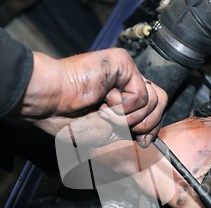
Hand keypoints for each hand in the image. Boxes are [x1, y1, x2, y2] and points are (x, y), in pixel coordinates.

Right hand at [18, 49, 166, 146]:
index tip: (140, 141)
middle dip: (144, 124)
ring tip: (104, 112)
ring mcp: (126, 71)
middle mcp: (127, 82)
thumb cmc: (68, 120)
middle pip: (161, 102)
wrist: (49, 103)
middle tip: (116, 124)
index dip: (151, 127)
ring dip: (128, 117)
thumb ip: (131, 133)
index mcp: (123, 96)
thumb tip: (149, 140)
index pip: (155, 109)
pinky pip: (142, 95)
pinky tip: (104, 102)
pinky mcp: (123, 63)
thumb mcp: (107, 135)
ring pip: (153, 101)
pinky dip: (124, 108)